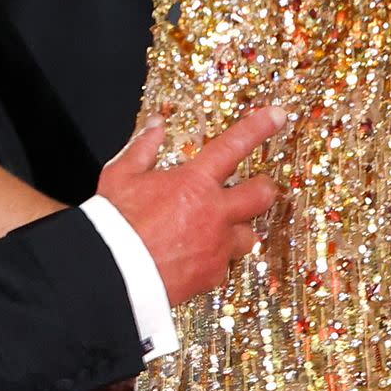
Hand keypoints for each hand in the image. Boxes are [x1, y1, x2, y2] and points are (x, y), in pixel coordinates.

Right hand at [98, 106, 284, 304]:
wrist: (112, 272)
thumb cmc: (114, 224)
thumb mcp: (121, 175)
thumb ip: (142, 148)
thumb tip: (156, 126)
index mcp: (194, 183)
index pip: (234, 146)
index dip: (258, 127)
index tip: (278, 116)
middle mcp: (214, 213)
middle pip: (261, 196)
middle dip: (264, 188)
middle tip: (259, 186)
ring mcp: (217, 246)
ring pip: (249, 235)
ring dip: (240, 229)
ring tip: (225, 228)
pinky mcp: (212, 275)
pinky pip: (226, 264)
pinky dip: (217, 259)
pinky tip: (200, 256)